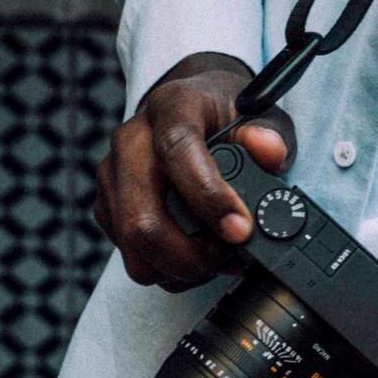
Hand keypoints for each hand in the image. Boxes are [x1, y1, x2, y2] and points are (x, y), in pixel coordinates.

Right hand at [96, 53, 293, 288]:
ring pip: (134, 247)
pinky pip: (131, 256)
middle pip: (142, 218)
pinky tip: (197, 253)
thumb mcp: (259, 114)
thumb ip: (269, 134)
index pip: (177, 150)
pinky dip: (169, 269)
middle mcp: (131, 141)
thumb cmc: (223, 116)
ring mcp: (113, 176)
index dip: (208, 196)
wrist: (189, 112)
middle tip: (231, 257)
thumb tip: (270, 150)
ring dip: (180, 268)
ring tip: (217, 258)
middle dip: (191, 256)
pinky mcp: (107, 207)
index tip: (241, 229)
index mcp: (170, 108)